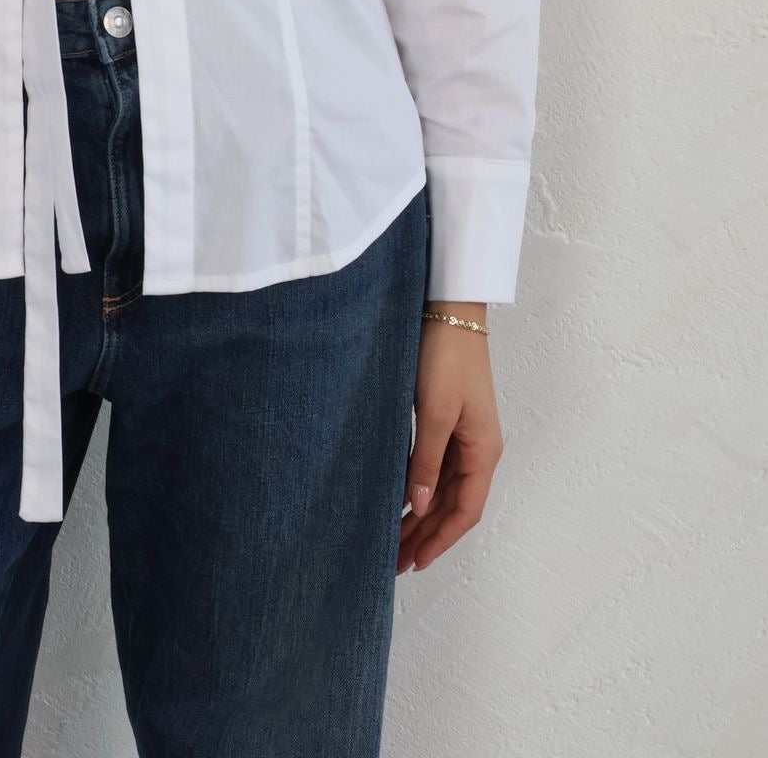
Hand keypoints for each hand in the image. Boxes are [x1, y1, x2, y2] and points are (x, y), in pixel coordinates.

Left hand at [397, 307, 502, 573]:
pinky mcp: (449, 423)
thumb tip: (420, 504)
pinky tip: (400, 500)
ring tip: (393, 540)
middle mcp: (478, 450)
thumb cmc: (446, 359)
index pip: (465, 512)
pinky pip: (437, 469)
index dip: (440, 540)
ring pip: (444, 490)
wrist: (449, 314)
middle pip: (453, 505)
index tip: (416, 563)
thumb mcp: (435, 413)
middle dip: (426, 535)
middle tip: (395, 561)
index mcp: (483, 452)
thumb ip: (427, 461)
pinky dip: (420, 488)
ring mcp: (465, 437)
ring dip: (421, 516)